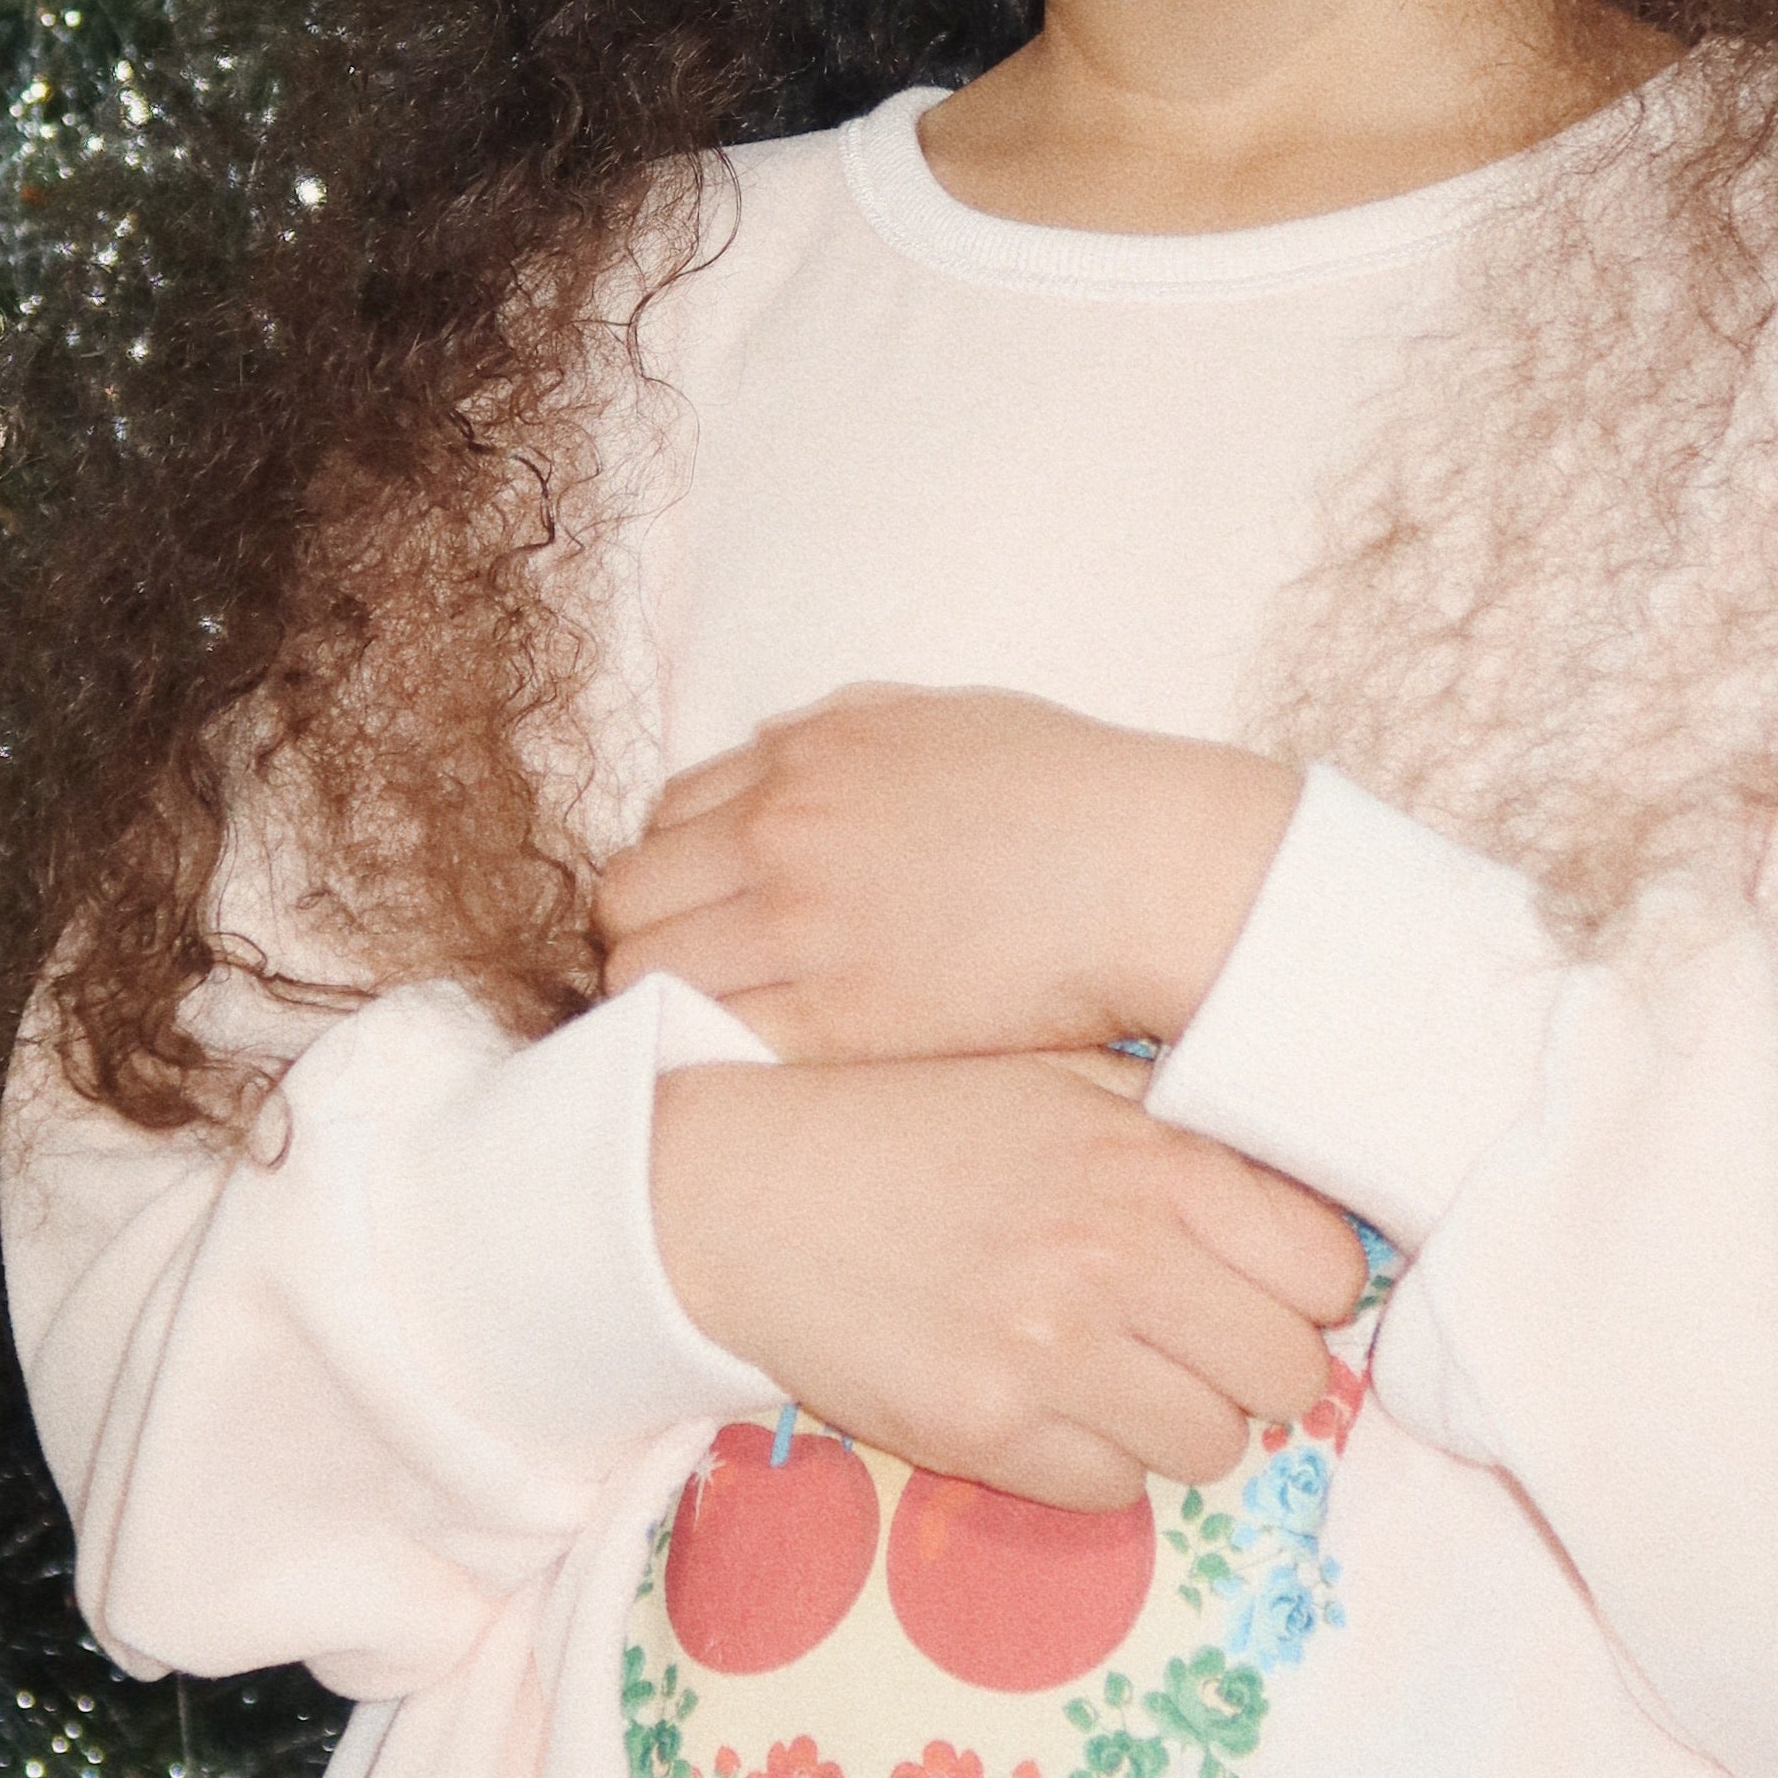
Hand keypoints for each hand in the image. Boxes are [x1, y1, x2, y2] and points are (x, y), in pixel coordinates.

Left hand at [596, 685, 1297, 1065]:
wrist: (1150, 870)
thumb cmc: (1072, 792)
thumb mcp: (939, 718)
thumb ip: (837, 732)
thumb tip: (774, 752)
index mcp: (801, 757)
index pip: (661, 819)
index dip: (682, 871)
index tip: (716, 909)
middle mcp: (780, 832)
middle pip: (628, 899)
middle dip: (653, 934)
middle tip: (709, 974)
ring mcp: (801, 927)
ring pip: (646, 976)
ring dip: (674, 1002)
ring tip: (734, 1024)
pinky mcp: (837, 1019)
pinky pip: (716, 1041)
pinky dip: (720, 1054)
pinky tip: (770, 1059)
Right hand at [647, 1053, 1364, 1502]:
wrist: (744, 1193)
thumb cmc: (915, 1128)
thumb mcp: (1062, 1082)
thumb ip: (1186, 1136)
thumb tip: (1304, 1207)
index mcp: (1154, 1162)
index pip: (1328, 1270)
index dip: (1303, 1287)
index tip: (1260, 1285)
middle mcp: (1117, 1259)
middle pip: (1289, 1376)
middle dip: (1253, 1366)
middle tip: (1192, 1341)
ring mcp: (1052, 1355)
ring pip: (1213, 1448)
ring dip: (1178, 1421)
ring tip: (1112, 1372)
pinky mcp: (987, 1433)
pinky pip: (1114, 1493)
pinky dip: (1095, 1462)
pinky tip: (1043, 1401)